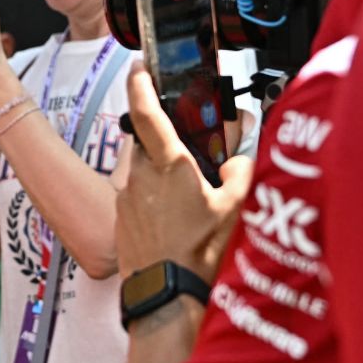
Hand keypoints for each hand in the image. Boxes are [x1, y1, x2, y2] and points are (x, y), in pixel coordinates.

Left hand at [117, 65, 254, 278]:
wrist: (166, 295)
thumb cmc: (198, 253)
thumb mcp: (234, 209)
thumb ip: (240, 173)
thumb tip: (239, 161)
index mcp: (168, 165)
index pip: (146, 111)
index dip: (140, 83)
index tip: (139, 67)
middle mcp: (140, 176)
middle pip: (148, 142)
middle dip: (166, 140)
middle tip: (188, 151)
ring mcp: (126, 198)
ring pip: (143, 170)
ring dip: (161, 174)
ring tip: (188, 196)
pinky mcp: (121, 219)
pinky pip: (138, 196)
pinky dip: (154, 199)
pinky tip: (175, 220)